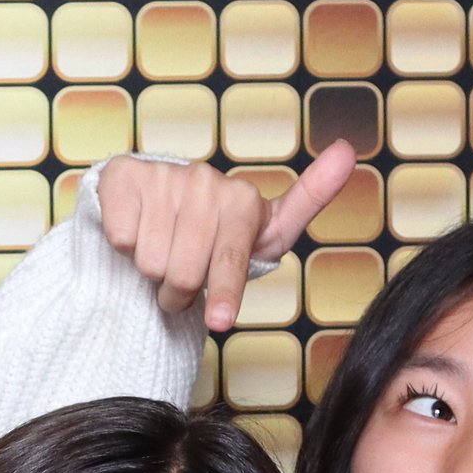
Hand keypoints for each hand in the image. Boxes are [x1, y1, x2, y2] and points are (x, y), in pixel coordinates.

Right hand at [96, 144, 357, 333]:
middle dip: (178, 293)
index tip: (220, 322)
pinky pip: (123, 239)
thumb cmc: (217, 229)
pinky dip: (125, 248)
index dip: (224, 293)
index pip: (232, 261)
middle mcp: (205, 181)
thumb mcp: (264, 229)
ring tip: (161, 257)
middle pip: (184, 275)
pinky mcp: (125, 176)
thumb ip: (307, 200)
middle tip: (180, 284)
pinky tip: (139, 232)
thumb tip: (349, 151)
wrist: (157, 202)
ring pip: (150, 261)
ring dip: (151, 274)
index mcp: (242, 201)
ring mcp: (164, 177)